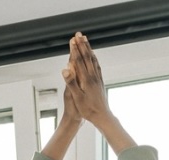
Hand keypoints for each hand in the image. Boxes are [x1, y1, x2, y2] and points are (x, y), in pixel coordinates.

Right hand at [63, 33, 135, 155]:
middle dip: (82, 45)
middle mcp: (93, 77)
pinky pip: (97, 66)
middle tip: (78, 34)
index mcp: (86, 79)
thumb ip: (72, 82)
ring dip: (88, 49)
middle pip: (87, 57)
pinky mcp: (100, 82)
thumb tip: (66, 69)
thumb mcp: (77, 97)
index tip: (72, 39)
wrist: (102, 117)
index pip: (79, 61)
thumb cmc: (88, 109)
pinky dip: (94, 58)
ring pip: (93, 60)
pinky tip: (93, 56)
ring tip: (85, 40)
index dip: (75, 49)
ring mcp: (98, 79)